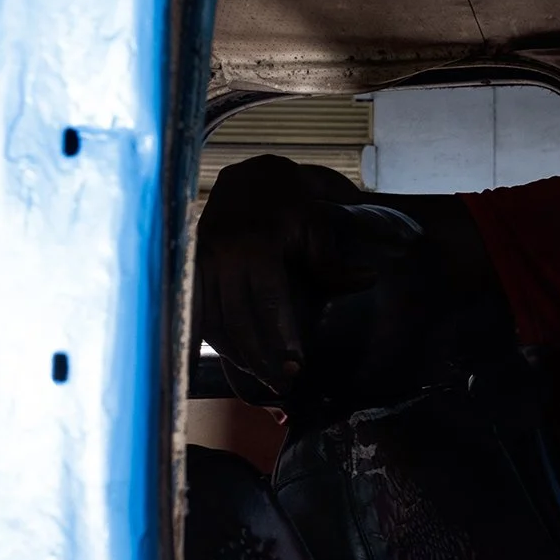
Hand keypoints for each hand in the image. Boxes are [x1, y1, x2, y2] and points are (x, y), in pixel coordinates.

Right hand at [193, 155, 373, 397]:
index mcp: (257, 242)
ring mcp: (202, 258)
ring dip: (236, 353)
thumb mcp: (317, 225)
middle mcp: (224, 252)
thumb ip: (334, 260)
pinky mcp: (191, 265)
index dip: (280, 339)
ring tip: (261, 376)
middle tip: (282, 384)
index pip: (268, 303)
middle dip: (259, 358)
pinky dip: (211, 337)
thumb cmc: (291, 202)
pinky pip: (196, 309)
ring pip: (213, 319)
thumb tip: (367, 280)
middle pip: (238, 320)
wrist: (250, 175)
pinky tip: (231, 357)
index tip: (295, 369)